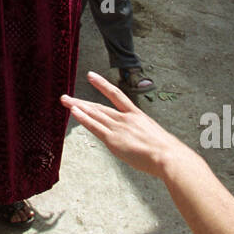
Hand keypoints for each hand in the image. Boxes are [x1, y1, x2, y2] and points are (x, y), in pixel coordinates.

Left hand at [61, 71, 180, 178]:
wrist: (168, 156)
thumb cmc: (168, 152)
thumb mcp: (158, 138)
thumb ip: (147, 137)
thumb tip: (146, 143)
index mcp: (137, 115)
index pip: (116, 95)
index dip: (102, 85)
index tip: (91, 76)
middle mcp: (125, 119)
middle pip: (99, 106)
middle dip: (82, 101)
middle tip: (67, 96)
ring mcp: (118, 128)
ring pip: (94, 114)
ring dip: (78, 107)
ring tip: (65, 100)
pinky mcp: (113, 140)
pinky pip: (94, 127)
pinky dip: (83, 118)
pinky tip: (73, 112)